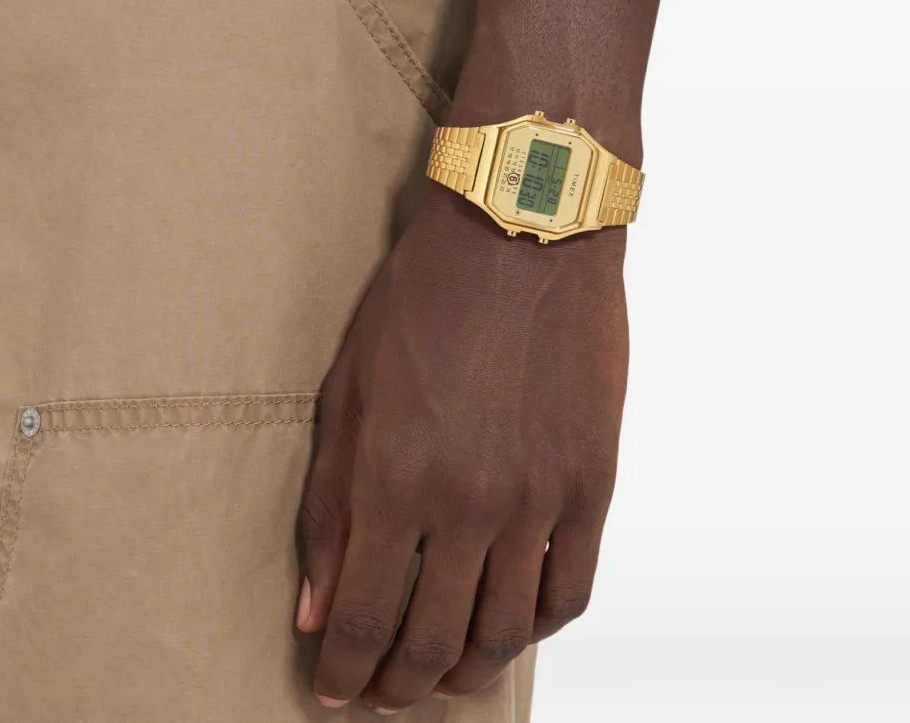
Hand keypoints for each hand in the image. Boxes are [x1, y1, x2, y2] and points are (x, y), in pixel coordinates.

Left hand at [295, 178, 629, 712]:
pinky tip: (514, 624)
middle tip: (386, 692)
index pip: (365, 620)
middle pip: (433, 641)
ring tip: (446, 673)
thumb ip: (331, 504)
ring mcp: (538, 497)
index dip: (347, 671)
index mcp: (396, 481)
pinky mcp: (591, 480)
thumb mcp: (350, 389)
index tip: (336, 688)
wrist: (524, 232)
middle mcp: (469, 505)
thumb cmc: (424, 298)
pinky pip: (572, 588)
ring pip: (506, 632)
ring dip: (468, 670)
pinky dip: (539, 626)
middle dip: (400, 685)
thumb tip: (318, 607)